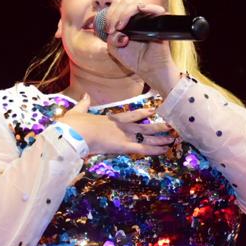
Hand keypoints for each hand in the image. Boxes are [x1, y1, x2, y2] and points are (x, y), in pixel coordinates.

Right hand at [56, 93, 174, 155]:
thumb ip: (83, 104)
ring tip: (173, 138)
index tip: (152, 110)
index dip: (142, 113)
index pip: (130, 115)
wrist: (73, 132)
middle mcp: (120, 126)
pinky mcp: (124, 146)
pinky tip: (165, 150)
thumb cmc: (72, 124)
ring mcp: (123, 135)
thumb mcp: (77, 111)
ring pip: (147, 137)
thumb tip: (85, 95)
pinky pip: (143, 149)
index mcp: (110, 119)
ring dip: (160, 138)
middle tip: (169, 125)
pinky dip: (155, 150)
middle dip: (157, 126)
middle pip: (143, 126)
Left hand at [103, 0, 180, 94]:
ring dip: (123, 13)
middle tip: (111, 29)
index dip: (108, 15)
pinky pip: (155, 9)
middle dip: (113, 14)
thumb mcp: (114, 48)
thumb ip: (109, 36)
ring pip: (135, 4)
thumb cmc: (134, 59)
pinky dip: (145, 8)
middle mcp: (138, 17)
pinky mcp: (160, 22)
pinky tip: (137, 12)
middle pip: (123, 3)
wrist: (149, 69)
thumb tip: (115, 28)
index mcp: (126, 21)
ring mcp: (149, 18)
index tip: (107, 30)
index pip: (116, 8)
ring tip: (119, 26)